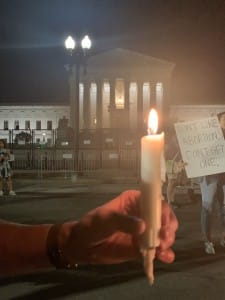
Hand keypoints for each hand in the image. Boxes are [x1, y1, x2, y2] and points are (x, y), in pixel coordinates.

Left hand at [60, 190, 177, 264]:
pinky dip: (165, 253)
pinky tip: (164, 257)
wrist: (83, 246)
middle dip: (168, 227)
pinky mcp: (143, 247)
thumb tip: (143, 227)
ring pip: (165, 233)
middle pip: (164, 217)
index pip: (155, 201)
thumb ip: (123, 222)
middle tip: (163, 238)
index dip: (163, 211)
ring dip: (168, 240)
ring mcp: (144, 231)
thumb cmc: (93, 226)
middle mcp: (143, 213)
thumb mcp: (105, 219)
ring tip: (161, 249)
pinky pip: (159, 249)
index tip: (163, 224)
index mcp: (135, 200)